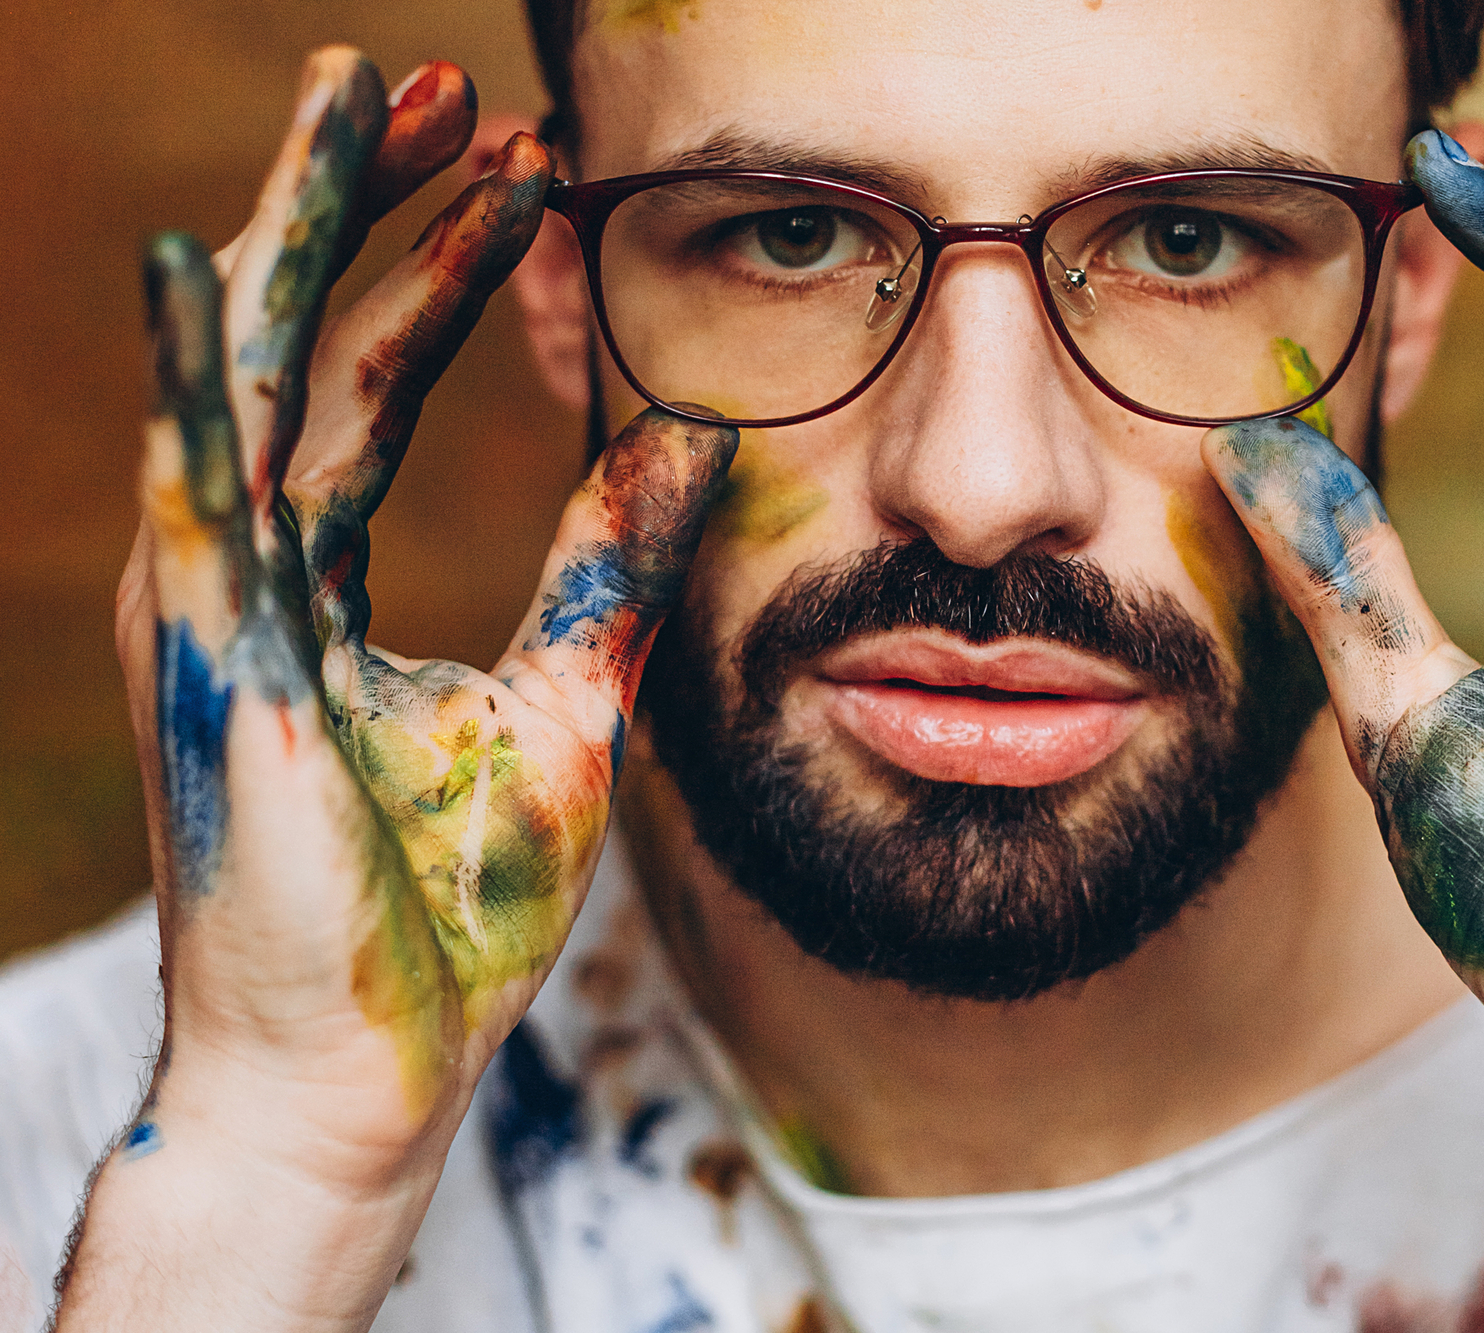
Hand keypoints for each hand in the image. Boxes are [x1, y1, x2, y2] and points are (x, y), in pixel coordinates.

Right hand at [109, 47, 729, 1205]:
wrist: (367, 1073)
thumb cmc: (447, 912)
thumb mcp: (563, 702)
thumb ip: (610, 567)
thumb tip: (698, 440)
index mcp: (317, 582)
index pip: (369, 388)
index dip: (439, 275)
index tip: (520, 179)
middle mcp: (246, 571)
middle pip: (301, 345)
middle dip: (367, 207)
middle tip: (439, 87)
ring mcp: (210, 609)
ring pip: (250, 376)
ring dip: (310, 235)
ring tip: (368, 97)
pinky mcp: (207, 662)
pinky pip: (194, 491)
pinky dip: (194, 369)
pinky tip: (213, 256)